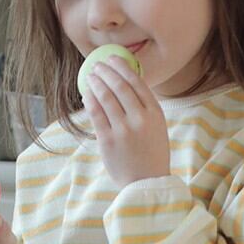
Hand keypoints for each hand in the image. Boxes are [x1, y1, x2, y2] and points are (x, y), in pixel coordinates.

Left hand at [82, 55, 170, 189]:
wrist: (147, 184)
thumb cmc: (151, 155)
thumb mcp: (157, 128)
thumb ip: (145, 107)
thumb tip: (127, 82)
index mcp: (155, 114)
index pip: (137, 82)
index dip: (122, 67)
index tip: (113, 59)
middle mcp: (140, 119)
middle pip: (120, 86)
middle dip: (106, 71)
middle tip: (98, 65)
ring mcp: (123, 130)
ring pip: (106, 97)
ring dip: (96, 82)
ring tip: (91, 75)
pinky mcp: (108, 141)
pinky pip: (96, 114)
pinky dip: (90, 100)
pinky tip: (87, 94)